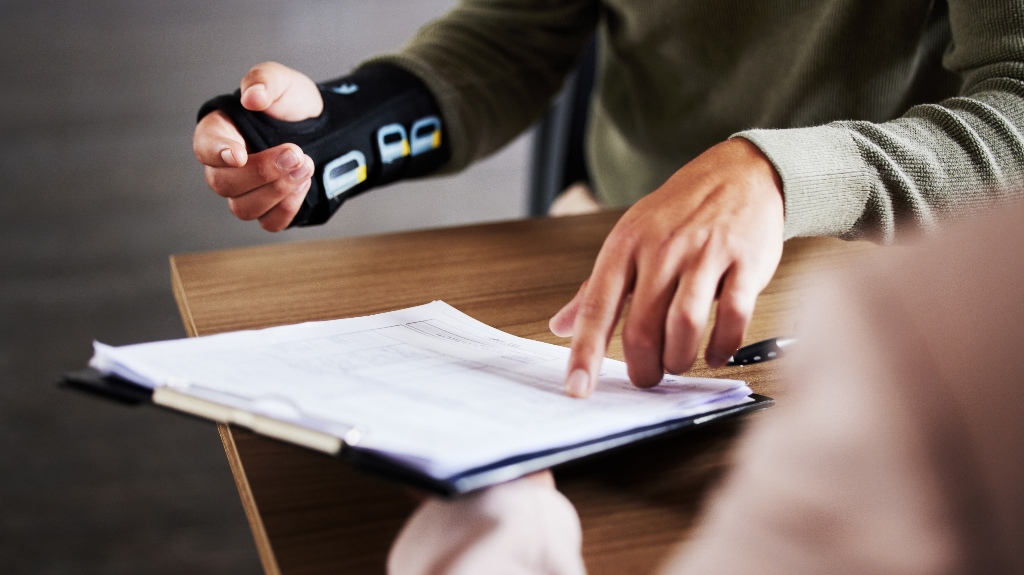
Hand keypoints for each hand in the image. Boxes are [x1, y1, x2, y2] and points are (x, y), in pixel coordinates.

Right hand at [192, 61, 322, 230]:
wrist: (324, 126)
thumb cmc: (291, 103)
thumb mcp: (281, 81)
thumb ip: (264, 81)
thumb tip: (252, 97)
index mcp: (219, 132)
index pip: (204, 148)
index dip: (218, 153)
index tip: (239, 155)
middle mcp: (225, 167)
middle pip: (223, 184)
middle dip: (262, 172)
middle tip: (295, 153)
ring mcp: (246, 192)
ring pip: (243, 208)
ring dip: (277, 190)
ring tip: (306, 166)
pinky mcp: (269, 210)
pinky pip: (269, 222)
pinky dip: (287, 207)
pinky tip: (304, 183)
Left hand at [550, 138, 784, 396]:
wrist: (738, 173)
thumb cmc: (678, 213)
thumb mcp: (628, 240)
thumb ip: (595, 289)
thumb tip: (559, 327)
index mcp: (625, 246)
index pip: (597, 307)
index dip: (585, 353)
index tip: (577, 388)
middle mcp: (661, 249)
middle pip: (642, 327)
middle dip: (643, 367)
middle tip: (647, 377)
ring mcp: (704, 254)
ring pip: (685, 325)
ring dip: (680, 359)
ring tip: (678, 363)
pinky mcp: (745, 262)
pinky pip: (734, 317)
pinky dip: (723, 345)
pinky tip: (716, 353)